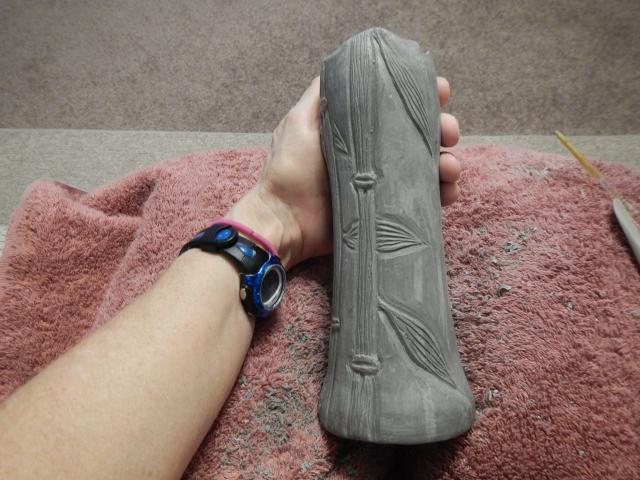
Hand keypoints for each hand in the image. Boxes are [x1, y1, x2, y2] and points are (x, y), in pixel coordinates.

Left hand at [228, 76, 460, 268]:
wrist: (285, 221)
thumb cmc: (289, 170)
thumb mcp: (300, 122)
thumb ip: (321, 95)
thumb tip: (346, 64)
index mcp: (360, 130)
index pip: (397, 107)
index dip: (423, 97)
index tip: (440, 92)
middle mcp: (375, 153)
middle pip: (420, 135)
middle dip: (443, 129)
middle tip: (448, 133)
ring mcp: (384, 183)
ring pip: (428, 167)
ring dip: (447, 162)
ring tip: (448, 168)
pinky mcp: (388, 210)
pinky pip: (423, 200)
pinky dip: (442, 194)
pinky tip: (447, 193)